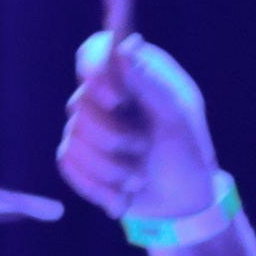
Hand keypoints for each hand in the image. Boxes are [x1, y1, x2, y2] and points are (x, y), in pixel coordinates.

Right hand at [57, 32, 219, 222]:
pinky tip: (121, 194)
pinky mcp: (78, 155)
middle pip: (80, 102)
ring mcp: (89, 125)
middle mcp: (108, 95)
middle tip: (144, 148)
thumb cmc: (188, 157)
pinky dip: (97, 185)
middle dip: (113, 136)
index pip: (94, 51)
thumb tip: (125, 47)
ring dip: (110, 168)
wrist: (180, 207)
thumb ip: (152, 83)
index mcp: (134, 75)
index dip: (95, 72)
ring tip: (138, 178)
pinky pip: (68, 162)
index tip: (115, 99)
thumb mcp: (179, 120)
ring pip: (74, 137)